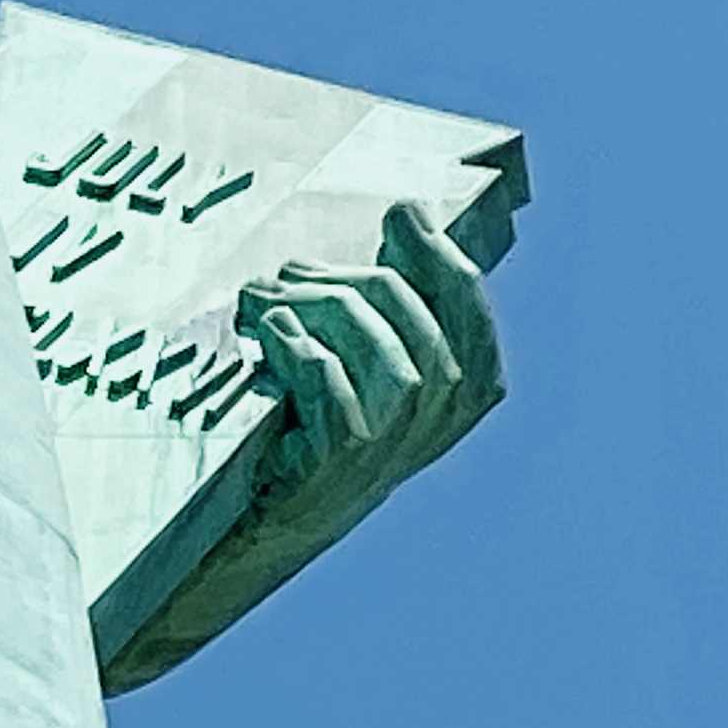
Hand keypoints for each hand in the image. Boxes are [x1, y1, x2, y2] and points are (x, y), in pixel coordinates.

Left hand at [235, 201, 505, 539]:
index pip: (467, 305)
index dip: (435, 253)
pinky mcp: (346, 453)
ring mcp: (396, 438)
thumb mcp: (378, 363)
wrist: (277, 514)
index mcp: (469, 391)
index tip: (399, 216)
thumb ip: (400, 299)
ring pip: (369, 339)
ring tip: (259, 298)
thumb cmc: (326, 422)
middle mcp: (442, 416)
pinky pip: (326, 376)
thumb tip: (409, 213)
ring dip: (309, 304)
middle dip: (344, 276)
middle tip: (288, 270)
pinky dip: (295, 345)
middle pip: (407, 311)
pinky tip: (269, 334)